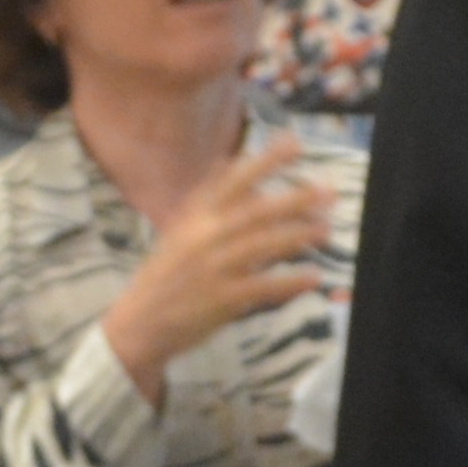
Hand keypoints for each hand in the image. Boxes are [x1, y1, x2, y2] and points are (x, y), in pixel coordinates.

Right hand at [98, 137, 332, 400]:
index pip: (233, 181)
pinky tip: (313, 277)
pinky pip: (262, 287)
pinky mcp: (222, 300)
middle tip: (327, 190)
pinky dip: (288, 282)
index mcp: (195, 217)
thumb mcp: (179, 229)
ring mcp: (213, 269)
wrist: (140, 322)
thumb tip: (228, 163)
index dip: (265, 161)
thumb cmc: (165, 274)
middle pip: (255, 212)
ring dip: (297, 236)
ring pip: (262, 246)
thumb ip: (205, 198)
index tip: (295, 144)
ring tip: (325, 229)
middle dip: (293, 199)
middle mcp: (204, 238)